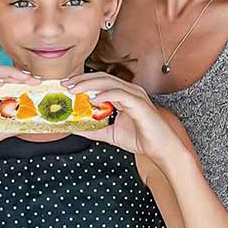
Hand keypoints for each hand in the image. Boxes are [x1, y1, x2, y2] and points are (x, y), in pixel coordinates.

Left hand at [62, 73, 189, 162]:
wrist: (162, 149)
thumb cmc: (141, 139)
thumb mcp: (110, 134)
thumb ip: (93, 129)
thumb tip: (74, 128)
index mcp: (123, 95)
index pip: (100, 82)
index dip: (82, 81)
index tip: (66, 86)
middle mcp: (129, 91)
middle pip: (102, 78)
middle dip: (81, 80)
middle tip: (65, 85)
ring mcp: (135, 95)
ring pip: (109, 83)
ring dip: (89, 85)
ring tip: (74, 90)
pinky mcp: (139, 103)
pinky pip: (119, 94)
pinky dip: (105, 95)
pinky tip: (93, 100)